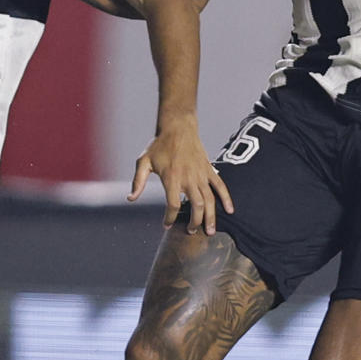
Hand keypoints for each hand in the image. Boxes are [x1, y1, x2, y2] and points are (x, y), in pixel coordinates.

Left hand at [130, 112, 234, 234]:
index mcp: (172, 178)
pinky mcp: (209, 169)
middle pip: (197, 207)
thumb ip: (138, 181)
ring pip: (210, 200)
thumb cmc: (158, 145)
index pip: (174, 205)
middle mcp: (188, 178)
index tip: (166, 225)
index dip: (170, 218)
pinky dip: (227, 199)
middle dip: (195, 223)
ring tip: (210, 231)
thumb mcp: (143, 162)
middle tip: (191, 232)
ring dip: (211, 217)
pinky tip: (230, 210)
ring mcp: (201, 174)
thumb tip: (131, 199)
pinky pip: (221, 186)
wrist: (178, 127)